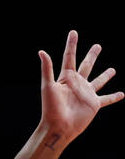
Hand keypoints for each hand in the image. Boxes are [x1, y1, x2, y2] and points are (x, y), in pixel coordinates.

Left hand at [39, 30, 121, 146]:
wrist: (58, 126)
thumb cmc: (50, 107)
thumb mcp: (47, 86)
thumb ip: (47, 69)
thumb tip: (41, 51)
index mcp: (66, 78)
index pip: (70, 57)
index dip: (72, 44)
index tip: (73, 32)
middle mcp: (77, 84)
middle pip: (86, 65)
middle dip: (92, 55)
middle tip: (98, 46)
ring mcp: (86, 93)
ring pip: (98, 81)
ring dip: (105, 75)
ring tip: (112, 69)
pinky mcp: (94, 104)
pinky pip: (107, 98)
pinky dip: (115, 96)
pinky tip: (122, 94)